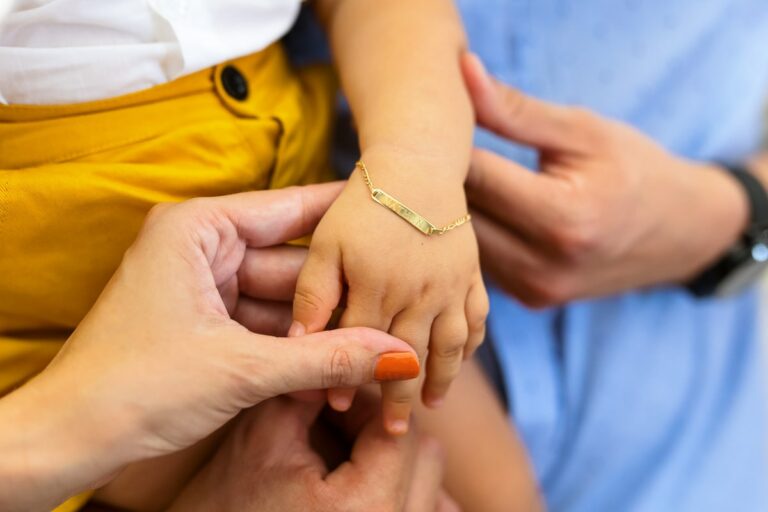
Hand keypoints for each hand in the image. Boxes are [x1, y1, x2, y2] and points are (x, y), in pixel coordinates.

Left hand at [0, 184, 419, 511]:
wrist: (71, 438)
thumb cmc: (131, 388)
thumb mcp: (241, 369)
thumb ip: (324, 359)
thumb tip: (394, 355)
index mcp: (197, 229)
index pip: (289, 209)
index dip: (343, 214)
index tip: (392, 210)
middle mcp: (201, 248)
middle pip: (291, 263)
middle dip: (337, 295)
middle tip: (394, 304)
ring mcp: (204, 285)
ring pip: (282, 299)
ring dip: (321, 328)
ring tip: (376, 346)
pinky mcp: (206, 320)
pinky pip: (265, 323)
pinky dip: (296, 346)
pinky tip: (337, 365)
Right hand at [169, 396, 459, 511]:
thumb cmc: (221, 510)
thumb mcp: (263, 441)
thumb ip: (311, 386)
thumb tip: (350, 343)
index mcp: (368, 507)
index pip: (396, 431)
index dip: (364, 400)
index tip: (333, 391)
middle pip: (424, 456)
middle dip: (380, 429)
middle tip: (334, 419)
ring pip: (428, 484)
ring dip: (392, 459)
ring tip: (340, 451)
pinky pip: (424, 510)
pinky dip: (400, 490)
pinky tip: (357, 479)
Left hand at [292, 152, 488, 434]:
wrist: (416, 162)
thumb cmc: (362, 202)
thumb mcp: (326, 243)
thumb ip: (313, 296)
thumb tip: (300, 343)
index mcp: (377, 287)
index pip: (360, 346)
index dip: (349, 379)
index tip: (341, 412)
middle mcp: (419, 292)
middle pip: (408, 355)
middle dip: (400, 395)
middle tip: (396, 430)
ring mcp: (451, 284)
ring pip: (449, 345)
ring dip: (442, 378)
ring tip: (433, 405)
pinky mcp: (471, 272)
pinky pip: (477, 318)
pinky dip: (470, 344)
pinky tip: (461, 361)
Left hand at [461, 53, 748, 305]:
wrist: (679, 232)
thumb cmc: (632, 169)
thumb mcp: (582, 130)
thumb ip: (515, 110)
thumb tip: (462, 71)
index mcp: (563, 217)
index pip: (477, 176)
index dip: (451, 144)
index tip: (442, 121)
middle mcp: (545, 265)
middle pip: (462, 216)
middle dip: (446, 177)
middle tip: (443, 148)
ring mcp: (536, 290)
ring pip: (463, 245)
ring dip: (453, 210)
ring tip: (459, 177)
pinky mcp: (530, 300)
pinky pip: (480, 263)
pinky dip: (473, 236)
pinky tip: (482, 209)